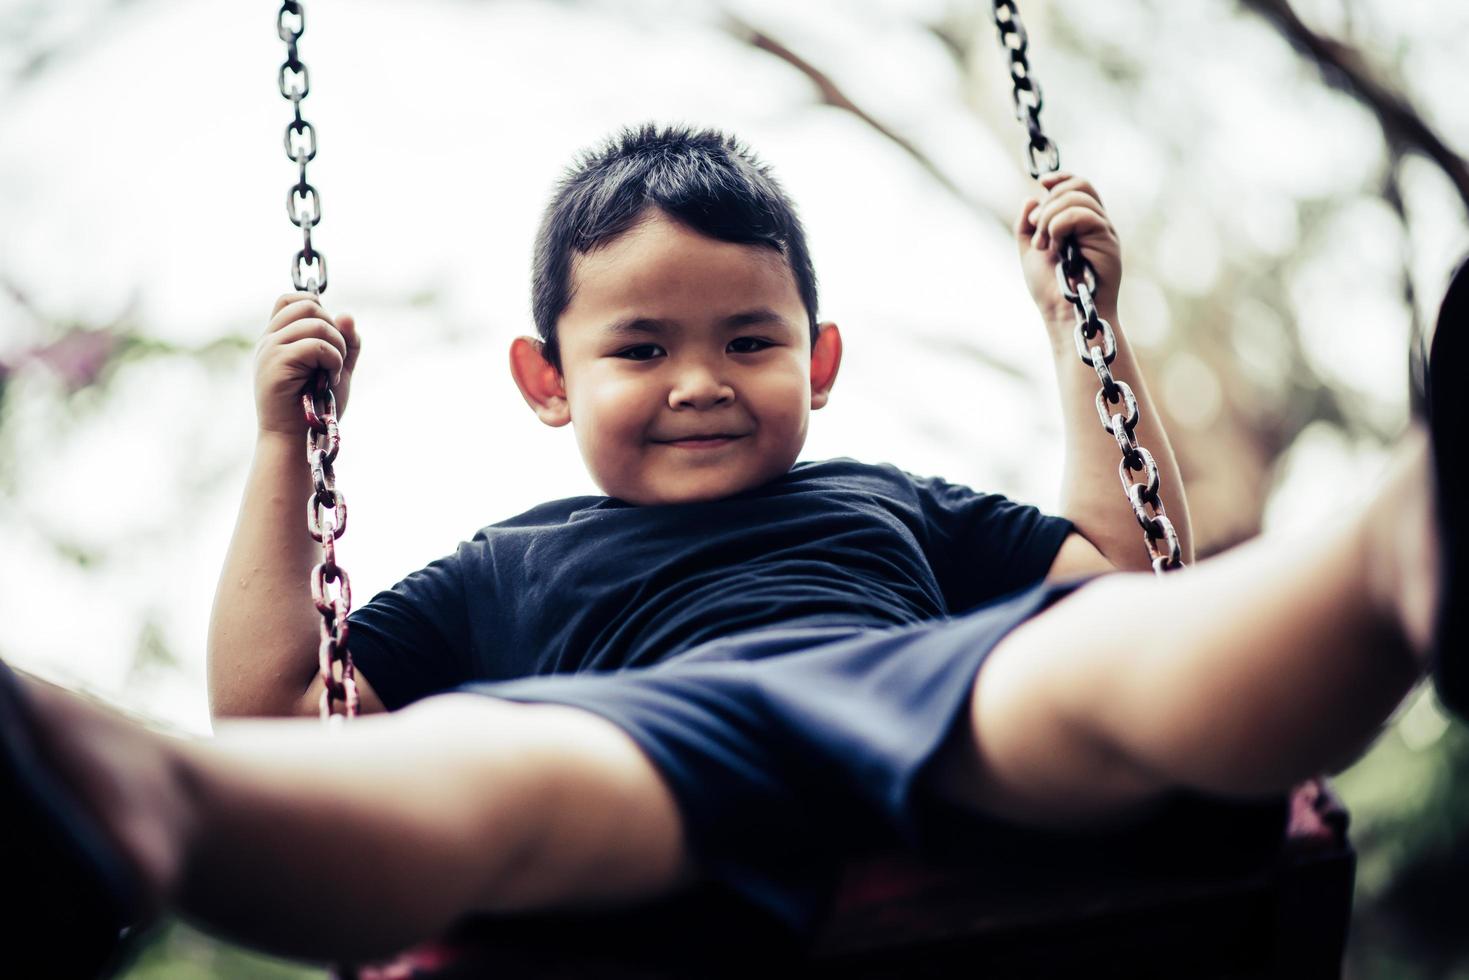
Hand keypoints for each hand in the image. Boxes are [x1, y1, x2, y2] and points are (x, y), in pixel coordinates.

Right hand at [255, 293, 360, 436]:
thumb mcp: (338, 369)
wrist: (295, 440)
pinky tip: (330, 381)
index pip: (291, 299)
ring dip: (337, 347)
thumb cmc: (315, 408)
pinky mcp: (276, 363)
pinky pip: (316, 345)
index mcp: (278, 338)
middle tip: (337, 361)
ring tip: (334, 373)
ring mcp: (270, 350)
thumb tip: (347, 315)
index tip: (329, 340)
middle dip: (335, 330)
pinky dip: (333, 361)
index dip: (317, 308)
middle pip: (309, 306)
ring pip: (316, 322)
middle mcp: (269, 340)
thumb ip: (346, 343)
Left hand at [1016, 173, 1120, 326]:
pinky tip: (1054, 245)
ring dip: (1050, 217)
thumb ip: (1027, 224)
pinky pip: (1083, 214)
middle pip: (1079, 186)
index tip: (1042, 183)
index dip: (1062, 178)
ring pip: (1079, 198)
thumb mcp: (1030, 250)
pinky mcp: (1108, 242)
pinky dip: (1060, 224)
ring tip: (1044, 245)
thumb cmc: (1051, 290)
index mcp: (1080, 224)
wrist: (1063, 315)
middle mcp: (1095, 224)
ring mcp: (1103, 231)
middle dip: (1049, 202)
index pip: (1079, 186)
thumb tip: (1032, 197)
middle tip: (1036, 231)